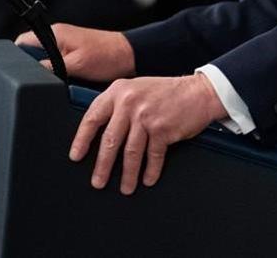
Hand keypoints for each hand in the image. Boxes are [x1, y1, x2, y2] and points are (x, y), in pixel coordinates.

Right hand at [16, 23, 135, 81]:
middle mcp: (58, 38)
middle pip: (33, 54)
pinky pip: (59, 65)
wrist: (132, 56)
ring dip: (49, 72)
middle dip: (33, 68)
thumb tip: (33, 73)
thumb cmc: (108, 56)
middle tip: (39, 80)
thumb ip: (52, 67)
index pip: (23, 42)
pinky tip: (66, 82)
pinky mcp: (75, 55)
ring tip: (55, 82)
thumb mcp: (76, 64)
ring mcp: (67, 46)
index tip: (18, 71)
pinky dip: (60, 74)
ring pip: (46, 61)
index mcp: (55, 34)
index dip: (17, 56)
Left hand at [70, 73, 227, 193]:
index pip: (92, 118)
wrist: (199, 92)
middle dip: (102, 166)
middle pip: (109, 141)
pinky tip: (148, 179)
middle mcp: (130, 103)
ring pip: (130, 152)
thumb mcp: (137, 89)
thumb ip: (119, 105)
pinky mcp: (163, 129)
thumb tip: (100, 133)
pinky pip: (153, 156)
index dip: (82, 140)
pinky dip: (151, 170)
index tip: (76, 156)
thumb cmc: (168, 92)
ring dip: (128, 174)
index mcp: (119, 91)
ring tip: (126, 187)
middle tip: (98, 181)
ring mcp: (146, 116)